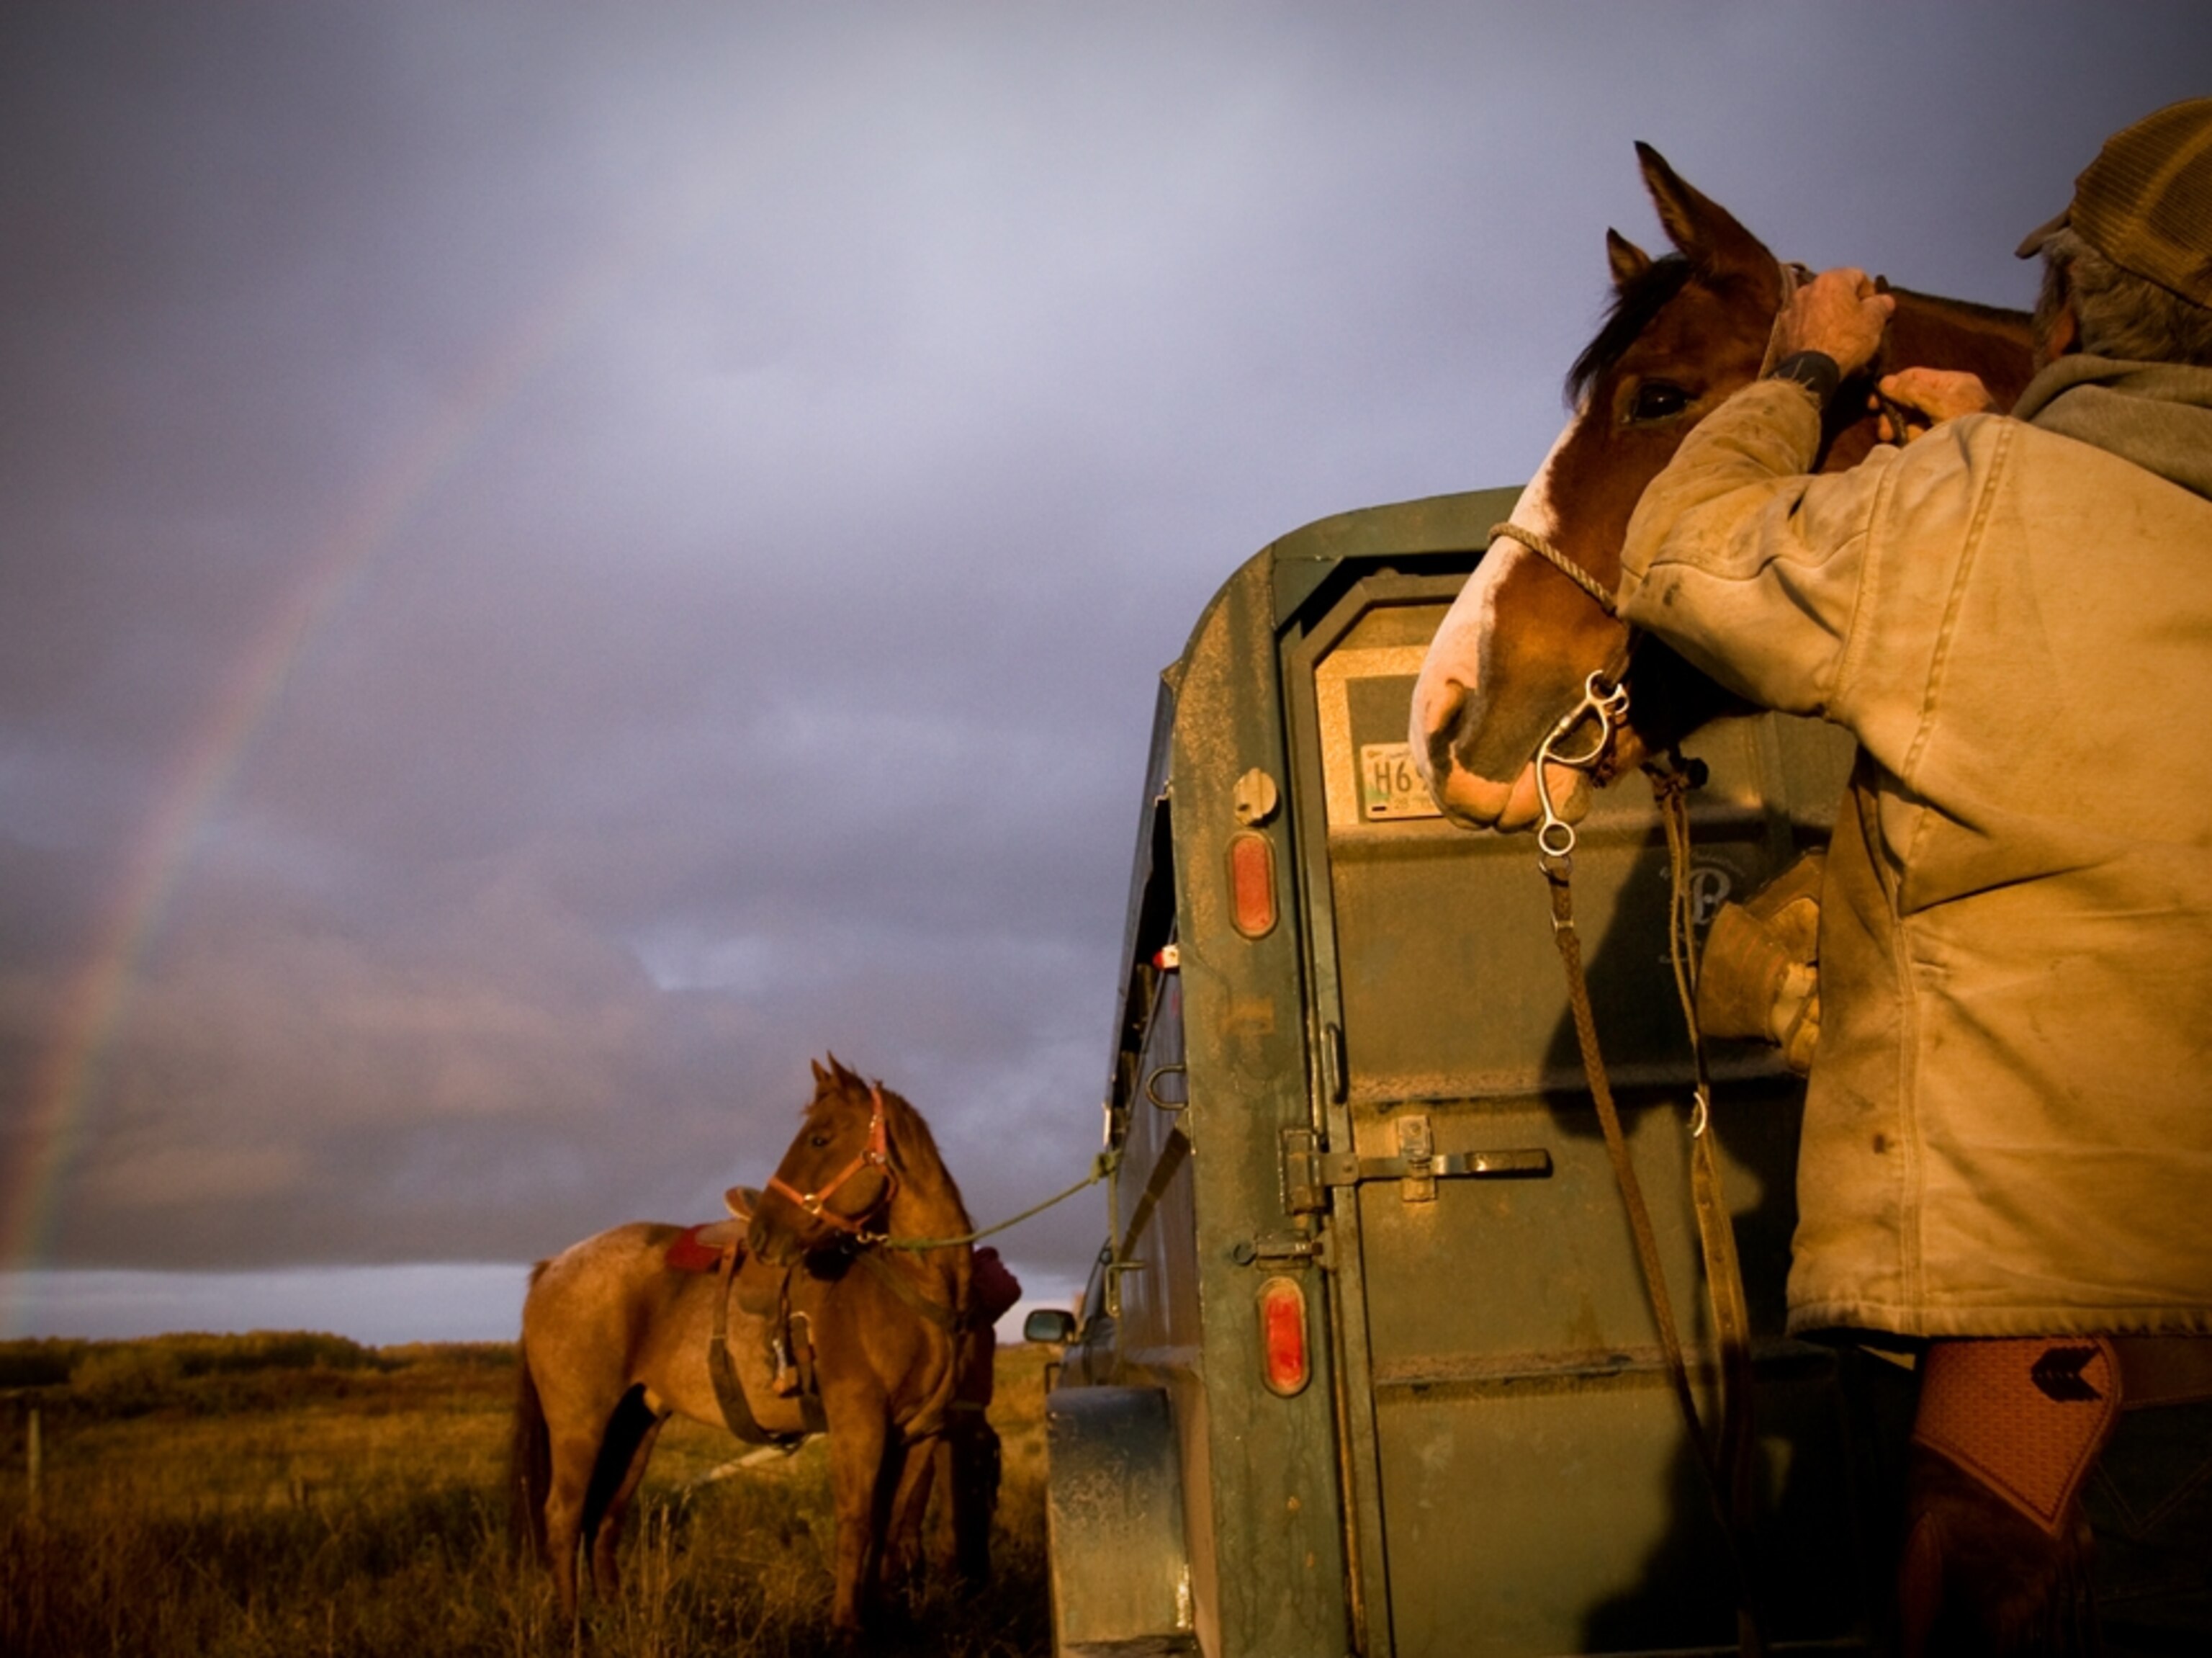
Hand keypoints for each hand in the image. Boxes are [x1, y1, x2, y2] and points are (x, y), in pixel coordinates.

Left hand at [1762, 267, 1893, 377]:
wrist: (1811, 371)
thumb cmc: (1847, 340)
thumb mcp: (1874, 321)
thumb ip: (1881, 305)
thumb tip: (1884, 300)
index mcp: (1831, 279)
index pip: (1859, 276)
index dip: (1870, 293)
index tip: (1874, 312)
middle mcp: (1807, 288)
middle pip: (1835, 291)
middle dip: (1848, 305)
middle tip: (1859, 325)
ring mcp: (1791, 309)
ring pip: (1817, 307)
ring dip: (1829, 317)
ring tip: (1839, 337)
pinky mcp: (1781, 330)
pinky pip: (1803, 324)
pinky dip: (1813, 330)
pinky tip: (1821, 345)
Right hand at [1873, 367, 1993, 442]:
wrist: (1993, 458)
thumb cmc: (1971, 424)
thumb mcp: (1942, 404)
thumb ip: (1913, 392)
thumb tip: (1884, 382)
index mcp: (1953, 383)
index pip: (1915, 376)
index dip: (1892, 387)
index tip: (1873, 404)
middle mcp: (1949, 398)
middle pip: (1910, 399)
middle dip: (1895, 414)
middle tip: (1884, 432)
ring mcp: (1946, 419)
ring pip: (1913, 420)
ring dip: (1904, 430)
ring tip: (1904, 442)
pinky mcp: (1943, 437)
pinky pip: (1920, 435)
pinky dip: (1914, 441)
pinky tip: (1913, 447)